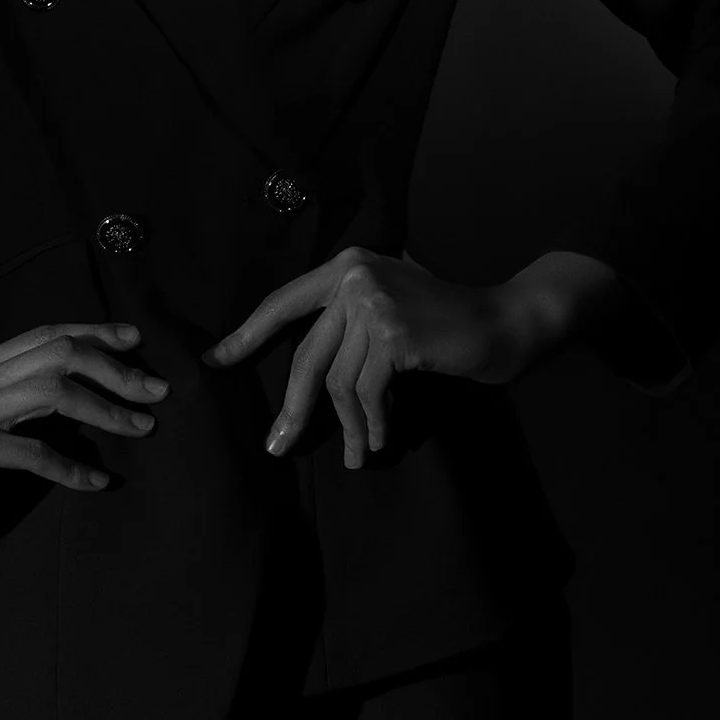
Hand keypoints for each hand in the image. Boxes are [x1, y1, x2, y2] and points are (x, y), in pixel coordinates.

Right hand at [0, 322, 168, 544]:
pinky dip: (71, 466)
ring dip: (106, 410)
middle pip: (60, 352)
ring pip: (54, 391)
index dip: (94, 332)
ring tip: (141, 430)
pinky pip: (32, 452)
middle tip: (157, 388)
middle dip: (116, 367)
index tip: (135, 339)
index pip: (45, 333)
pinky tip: (97, 482)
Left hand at [201, 245, 544, 468]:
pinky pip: (367, 393)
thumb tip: (300, 376)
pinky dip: (372, 423)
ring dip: (348, 426)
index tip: (216, 363)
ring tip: (356, 454)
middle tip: (277, 447)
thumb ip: (345, 325)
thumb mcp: (388, 308)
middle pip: (307, 354)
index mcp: (345, 266)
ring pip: (339, 382)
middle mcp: (354, 277)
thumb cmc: (443, 323)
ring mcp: (374, 303)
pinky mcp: (394, 334)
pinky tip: (379, 439)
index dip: (247, 335)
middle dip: (292, 407)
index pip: (282, 302)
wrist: (503, 322)